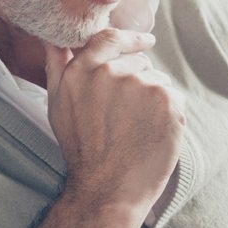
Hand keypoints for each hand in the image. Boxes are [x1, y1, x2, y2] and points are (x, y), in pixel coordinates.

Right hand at [44, 29, 183, 220]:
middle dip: (139, 83)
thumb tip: (51, 39)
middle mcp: (110, 73)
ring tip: (138, 128)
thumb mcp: (58, 105)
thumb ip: (57, 67)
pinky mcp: (167, 101)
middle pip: (139, 62)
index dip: (131, 39)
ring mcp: (140, 85)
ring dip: (155, 99)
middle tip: (128, 117)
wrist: (107, 188)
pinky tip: (154, 132)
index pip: (111, 38)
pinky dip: (170, 113)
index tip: (145, 41)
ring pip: (159, 81)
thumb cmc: (82, 150)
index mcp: (82, 70)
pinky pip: (175, 97)